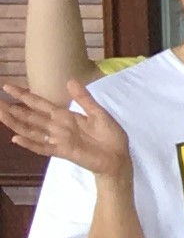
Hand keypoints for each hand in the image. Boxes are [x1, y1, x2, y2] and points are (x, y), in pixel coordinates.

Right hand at [0, 80, 121, 173]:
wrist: (118, 157)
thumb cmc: (109, 136)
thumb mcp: (98, 113)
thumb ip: (83, 99)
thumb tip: (70, 80)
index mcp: (65, 116)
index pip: (40, 104)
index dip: (24, 96)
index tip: (7, 87)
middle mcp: (58, 127)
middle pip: (30, 116)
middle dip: (13, 109)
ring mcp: (58, 140)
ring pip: (32, 130)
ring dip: (16, 124)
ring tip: (0, 114)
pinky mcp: (63, 151)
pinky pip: (43, 147)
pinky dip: (30, 143)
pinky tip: (16, 138)